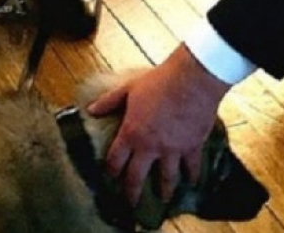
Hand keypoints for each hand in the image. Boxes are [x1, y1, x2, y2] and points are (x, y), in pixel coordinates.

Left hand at [87, 43, 230, 205]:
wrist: (191, 80)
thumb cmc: (157, 82)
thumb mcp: (128, 89)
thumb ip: (109, 102)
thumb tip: (90, 110)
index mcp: (131, 133)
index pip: (116, 160)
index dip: (112, 170)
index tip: (111, 176)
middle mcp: (150, 147)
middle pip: (137, 177)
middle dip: (132, 192)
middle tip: (131, 202)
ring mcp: (172, 149)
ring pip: (166, 178)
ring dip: (164, 190)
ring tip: (164, 199)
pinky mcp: (192, 147)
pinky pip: (192, 167)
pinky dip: (192, 176)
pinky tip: (192, 182)